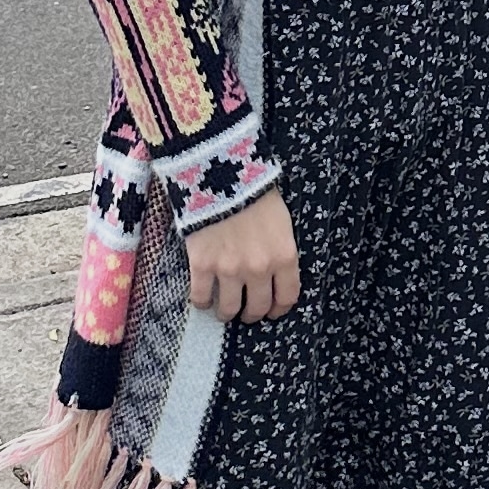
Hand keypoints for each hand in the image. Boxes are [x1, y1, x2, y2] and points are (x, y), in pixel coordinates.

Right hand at [187, 185, 300, 322]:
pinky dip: (202, 302)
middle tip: (247, 312)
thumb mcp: (281, 220)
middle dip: (253, 314)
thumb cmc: (256, 191)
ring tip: (224, 309)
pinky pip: (201, 298)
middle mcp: (259, 269)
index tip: (273, 311)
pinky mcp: (202, 266)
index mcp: (284, 256)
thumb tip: (277, 271)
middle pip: (258, 308)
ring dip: (227, 313)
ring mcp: (229, 270)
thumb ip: (280, 249)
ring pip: (229, 310)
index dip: (279, 309)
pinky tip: (203, 297)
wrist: (223, 174)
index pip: (287, 297)